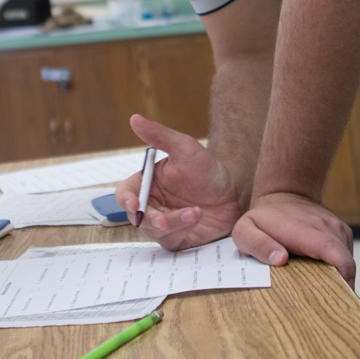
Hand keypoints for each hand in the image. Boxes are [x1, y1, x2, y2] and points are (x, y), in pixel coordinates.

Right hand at [116, 115, 241, 250]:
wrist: (233, 190)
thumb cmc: (207, 167)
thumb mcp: (184, 147)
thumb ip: (159, 135)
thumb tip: (134, 118)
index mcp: (147, 184)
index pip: (126, 193)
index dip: (126, 199)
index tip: (134, 204)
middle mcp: (152, 204)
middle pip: (136, 217)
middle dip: (150, 219)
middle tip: (163, 220)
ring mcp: (163, 222)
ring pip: (154, 231)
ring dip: (173, 223)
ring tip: (195, 212)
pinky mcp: (178, 237)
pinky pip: (171, 240)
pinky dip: (182, 230)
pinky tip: (197, 217)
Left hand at [231, 192, 355, 287]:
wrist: (285, 193)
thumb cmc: (264, 218)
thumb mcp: (246, 230)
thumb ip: (258, 245)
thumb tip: (281, 259)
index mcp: (303, 229)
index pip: (332, 251)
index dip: (342, 275)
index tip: (339, 295)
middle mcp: (325, 227)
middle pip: (345, 263)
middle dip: (340, 286)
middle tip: (323, 306)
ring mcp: (337, 228)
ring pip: (347, 261)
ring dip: (337, 278)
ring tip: (319, 288)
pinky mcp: (342, 232)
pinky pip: (346, 256)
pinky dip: (338, 268)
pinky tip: (321, 272)